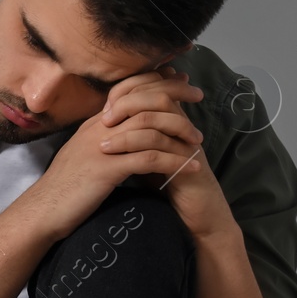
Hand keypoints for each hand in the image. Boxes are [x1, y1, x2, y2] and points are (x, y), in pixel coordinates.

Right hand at [17, 65, 207, 241]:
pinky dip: (174, 162)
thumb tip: (123, 132)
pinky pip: (149, 159)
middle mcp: (99, 128)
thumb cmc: (63, 187)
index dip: (157, 81)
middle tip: (198, 98)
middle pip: (143, 100)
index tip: (181, 81)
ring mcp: (103, 147)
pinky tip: (190, 169)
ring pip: (149, 126)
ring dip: (179, 131)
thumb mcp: (83, 154)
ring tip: (198, 142)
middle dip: (176, 95)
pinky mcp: (108, 169)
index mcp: (95, 123)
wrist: (42, 210)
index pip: (128, 89)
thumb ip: (103, 138)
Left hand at [121, 65, 237, 238]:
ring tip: (102, 143)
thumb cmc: (166, 181)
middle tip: (104, 117)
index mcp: (169, 119)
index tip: (105, 105)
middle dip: (127, 102)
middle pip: (157, 95)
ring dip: (127, 129)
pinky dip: (137, 151)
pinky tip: (118, 159)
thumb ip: (132, 134)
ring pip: (159, 119)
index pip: (151, 87)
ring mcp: (186, 142)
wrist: (194, 210)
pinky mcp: (187, 163)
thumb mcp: (144, 152)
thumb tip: (105, 120)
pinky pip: (163, 148)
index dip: (126, 90)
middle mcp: (180, 125)